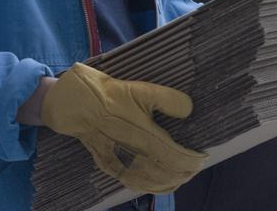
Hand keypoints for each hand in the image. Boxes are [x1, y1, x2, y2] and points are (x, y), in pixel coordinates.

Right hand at [41, 63, 205, 193]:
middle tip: (196, 169)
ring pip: (147, 180)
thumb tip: (189, 108)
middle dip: (182, 173)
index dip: (190, 160)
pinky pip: (129, 180)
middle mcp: (131, 152)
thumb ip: (167, 99)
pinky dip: (145, 186)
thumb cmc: (108, 95)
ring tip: (181, 179)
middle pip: (162, 171)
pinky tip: (154, 185)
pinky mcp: (106, 162)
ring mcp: (118, 160)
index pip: (173, 155)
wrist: (74, 104)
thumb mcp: (141, 90)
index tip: (202, 157)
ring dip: (166, 182)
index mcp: (142, 134)